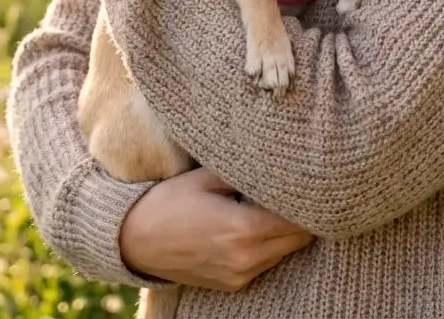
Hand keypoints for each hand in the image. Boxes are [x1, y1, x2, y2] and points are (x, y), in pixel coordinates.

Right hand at [120, 167, 313, 289]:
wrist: (133, 240)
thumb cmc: (170, 201)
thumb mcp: (207, 177)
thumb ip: (245, 170)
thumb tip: (277, 160)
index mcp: (244, 230)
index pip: (299, 219)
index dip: (308, 199)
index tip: (310, 180)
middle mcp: (247, 259)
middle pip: (299, 239)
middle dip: (303, 215)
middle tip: (299, 188)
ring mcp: (239, 276)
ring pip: (284, 252)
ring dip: (287, 230)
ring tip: (277, 203)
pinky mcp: (232, 284)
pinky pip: (265, 263)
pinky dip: (270, 244)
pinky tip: (258, 223)